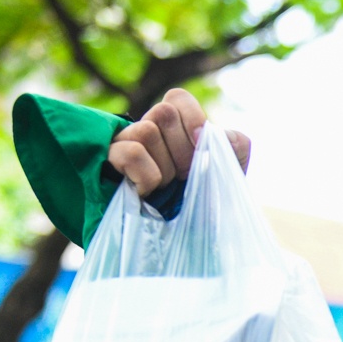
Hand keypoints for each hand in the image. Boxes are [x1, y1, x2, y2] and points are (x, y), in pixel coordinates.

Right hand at [107, 88, 252, 196]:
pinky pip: (129, 152)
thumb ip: (235, 147)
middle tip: (183, 176)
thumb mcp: (228, 176)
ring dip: (165, 166)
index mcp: (175, 130)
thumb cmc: (203, 207)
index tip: (200, 144)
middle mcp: (148, 131)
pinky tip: (147, 192)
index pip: (177, 98)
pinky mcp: (107, 164)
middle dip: (182, 150)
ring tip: (165, 188)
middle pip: (163, 113)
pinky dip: (146, 174)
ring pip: (146, 131)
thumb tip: (219, 134)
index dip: (192, 118)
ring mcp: (124, 145)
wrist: (185, 243)